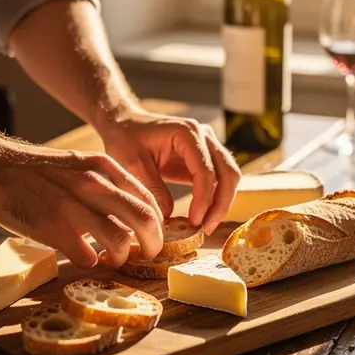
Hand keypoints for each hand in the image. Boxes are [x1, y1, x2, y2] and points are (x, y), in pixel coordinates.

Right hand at [0, 146, 163, 267]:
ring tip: (112, 258)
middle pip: (145, 220)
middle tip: (148, 254)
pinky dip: (91, 262)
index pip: (149, 199)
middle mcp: (94, 185)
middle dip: (154, 244)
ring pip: (120, 242)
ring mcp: (74, 208)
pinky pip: (88, 257)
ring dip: (121, 257)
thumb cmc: (40, 170)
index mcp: (104, 168)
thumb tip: (130, 214)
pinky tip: (85, 257)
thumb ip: (106, 185)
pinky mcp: (54, 230)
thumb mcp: (80, 165)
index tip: (152, 235)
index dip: (158, 224)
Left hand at [101, 111, 241, 234]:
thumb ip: (152, 189)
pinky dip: (215, 198)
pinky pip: (219, 179)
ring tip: (205, 226)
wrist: (124, 125)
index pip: (206, 170)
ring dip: (222, 203)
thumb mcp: (132, 164)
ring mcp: (207, 145)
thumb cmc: (125, 139)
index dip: (203, 199)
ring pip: (229, 176)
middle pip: (228, 172)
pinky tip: (202, 216)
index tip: (193, 222)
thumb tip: (169, 217)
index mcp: (187, 132)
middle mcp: (204, 135)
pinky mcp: (205, 157)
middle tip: (205, 229)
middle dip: (220, 204)